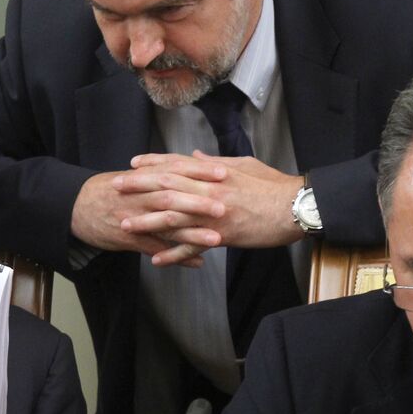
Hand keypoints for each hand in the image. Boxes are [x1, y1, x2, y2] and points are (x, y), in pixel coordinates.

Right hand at [70, 168, 222, 266]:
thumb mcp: (133, 176)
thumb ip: (161, 170)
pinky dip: (176, 257)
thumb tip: (190, 162)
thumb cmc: (108, 190)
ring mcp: (134, 218)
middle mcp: (140, 196)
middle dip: (199, 202)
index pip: (175, 171)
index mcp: (144, 178)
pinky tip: (197, 263)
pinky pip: (155, 249)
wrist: (75, 206)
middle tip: (224, 206)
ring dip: (192, 233)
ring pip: (165, 225)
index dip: (199, 172)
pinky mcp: (128, 238)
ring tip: (217, 239)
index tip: (224, 172)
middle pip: (172, 197)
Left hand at [117, 152, 303, 262]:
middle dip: (139, 186)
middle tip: (116, 188)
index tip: (133, 164)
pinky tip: (155, 259)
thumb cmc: (275, 185)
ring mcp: (214, 214)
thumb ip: (216, 161)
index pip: (177, 164)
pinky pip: (192, 246)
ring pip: (173, 216)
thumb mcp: (245, 165)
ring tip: (125, 224)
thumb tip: (196, 154)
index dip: (153, 163)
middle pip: (167, 186)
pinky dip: (173, 254)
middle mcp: (210, 190)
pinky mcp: (223, 235)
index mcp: (216, 171)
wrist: (296, 207)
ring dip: (146, 221)